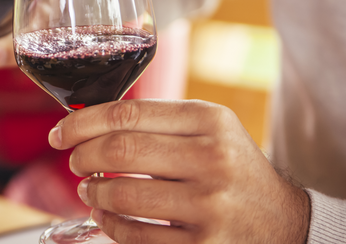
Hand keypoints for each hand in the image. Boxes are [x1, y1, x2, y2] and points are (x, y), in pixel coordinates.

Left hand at [48, 99, 310, 243]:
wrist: (284, 223)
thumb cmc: (233, 170)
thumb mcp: (211, 130)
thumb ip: (159, 122)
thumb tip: (88, 123)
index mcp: (210, 121)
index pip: (128, 113)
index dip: (82, 122)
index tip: (61, 132)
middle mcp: (212, 158)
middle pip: (120, 150)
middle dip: (82, 155)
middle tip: (74, 161)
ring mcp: (209, 206)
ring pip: (123, 194)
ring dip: (93, 191)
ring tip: (89, 189)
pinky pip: (135, 235)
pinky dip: (109, 224)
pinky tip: (106, 215)